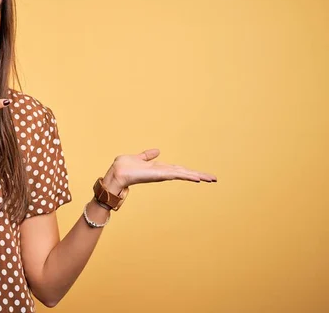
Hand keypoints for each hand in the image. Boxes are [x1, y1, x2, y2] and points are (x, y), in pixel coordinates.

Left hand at [102, 149, 216, 193]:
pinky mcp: (158, 175)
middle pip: (184, 173)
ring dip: (197, 176)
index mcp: (159, 168)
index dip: (190, 171)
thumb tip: (157, 151)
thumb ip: (147, 155)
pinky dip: (186, 176)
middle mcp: (162, 172)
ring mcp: (161, 174)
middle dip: (199, 175)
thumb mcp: (138, 158)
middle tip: (214, 178)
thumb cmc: (123, 167)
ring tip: (210, 179)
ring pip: (183, 174)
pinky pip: (175, 174)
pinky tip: (196, 177)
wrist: (116, 174)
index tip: (201, 175)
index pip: (178, 170)